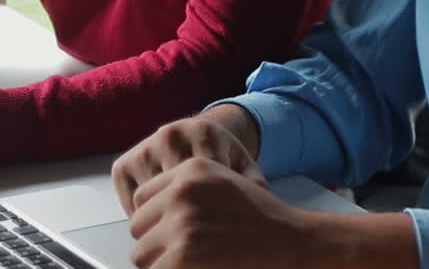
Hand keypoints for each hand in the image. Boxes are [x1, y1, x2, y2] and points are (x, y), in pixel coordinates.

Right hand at [112, 104, 263, 214]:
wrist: (199, 136)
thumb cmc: (222, 156)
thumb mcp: (243, 166)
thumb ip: (252, 184)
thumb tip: (258, 203)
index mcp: (204, 133)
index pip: (204, 180)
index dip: (211, 207)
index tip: (218, 220)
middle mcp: (171, 135)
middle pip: (175, 190)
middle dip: (187, 212)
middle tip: (198, 226)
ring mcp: (144, 148)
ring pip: (151, 200)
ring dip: (164, 215)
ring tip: (181, 219)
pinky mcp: (123, 165)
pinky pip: (131, 203)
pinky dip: (145, 216)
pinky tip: (163, 214)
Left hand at [128, 157, 317, 268]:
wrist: (290, 241)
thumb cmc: (260, 219)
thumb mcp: (223, 184)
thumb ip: (185, 190)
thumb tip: (144, 216)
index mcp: (191, 168)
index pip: (142, 198)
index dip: (157, 219)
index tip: (178, 230)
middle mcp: (182, 190)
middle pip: (138, 226)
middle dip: (157, 242)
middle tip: (191, 249)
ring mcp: (180, 222)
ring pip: (141, 253)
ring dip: (162, 262)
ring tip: (196, 260)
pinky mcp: (181, 254)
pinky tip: (199, 267)